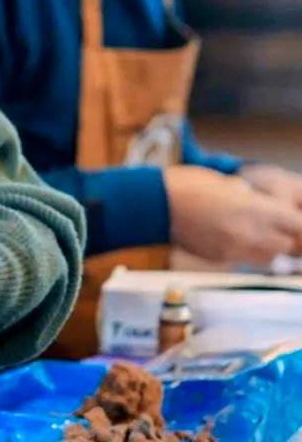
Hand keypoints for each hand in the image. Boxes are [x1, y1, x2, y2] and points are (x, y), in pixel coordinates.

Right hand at [165, 165, 301, 264]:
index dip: (298, 223)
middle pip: (287, 245)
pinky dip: (244, 250)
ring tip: (254, 231)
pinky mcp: (219, 258)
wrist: (154, 203)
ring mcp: (234, 250)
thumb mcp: (227, 183)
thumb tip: (259, 204)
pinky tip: (230, 235)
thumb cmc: (186, 185)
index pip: (298, 225)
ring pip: (269, 257)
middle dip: (286, 235)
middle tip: (277, 223)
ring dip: (269, 246)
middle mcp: (250, 234)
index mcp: (255, 209)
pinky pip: (243, 258)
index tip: (295, 219)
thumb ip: (250, 198)